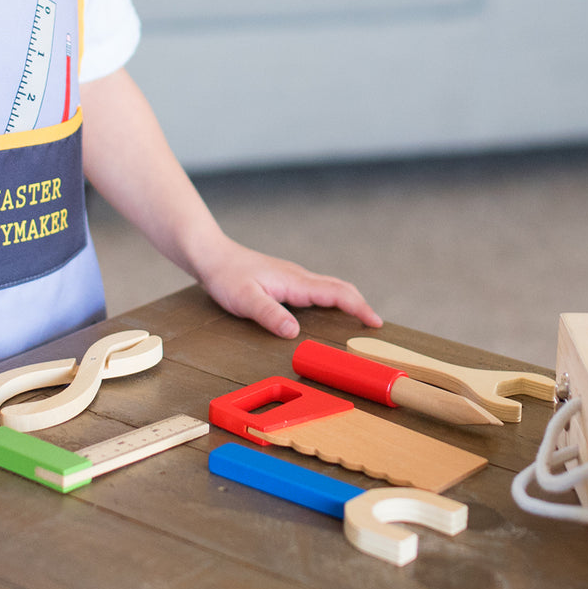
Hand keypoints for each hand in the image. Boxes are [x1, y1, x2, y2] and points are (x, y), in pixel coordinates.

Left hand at [194, 235, 381, 339]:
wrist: (212, 255)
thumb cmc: (227, 276)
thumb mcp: (246, 299)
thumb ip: (270, 315)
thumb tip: (295, 333)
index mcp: (295, 281)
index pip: (337, 293)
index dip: (359, 308)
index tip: (375, 322)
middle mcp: (299, 277)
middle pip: (339, 289)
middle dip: (360, 305)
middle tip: (374, 326)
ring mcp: (293, 277)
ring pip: (329, 288)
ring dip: (347, 302)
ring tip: (358, 322)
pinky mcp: (285, 281)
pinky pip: (316, 290)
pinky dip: (331, 301)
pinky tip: (325, 313)